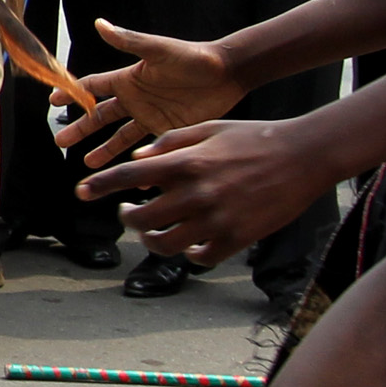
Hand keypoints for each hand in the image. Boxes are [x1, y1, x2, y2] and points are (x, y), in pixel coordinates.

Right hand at [53, 18, 243, 167]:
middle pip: (99, 116)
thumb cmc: (194, 57)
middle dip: (80, 129)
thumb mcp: (159, 50)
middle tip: (60, 141)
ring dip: (104, 150)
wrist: (228, 73)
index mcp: (128, 79)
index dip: (72, 93)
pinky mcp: (168, 130)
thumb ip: (129, 41)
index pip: (92, 87)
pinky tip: (131, 178)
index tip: (52, 102)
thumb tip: (100, 23)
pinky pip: (149, 149)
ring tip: (88, 166)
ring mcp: (150, 116)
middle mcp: (135, 99)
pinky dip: (140, 162)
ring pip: (120, 137)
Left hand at [79, 117, 330, 269]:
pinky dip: (190, 254)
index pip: (127, 176)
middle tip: (127, 211)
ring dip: (151, 240)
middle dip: (127, 216)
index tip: (80, 192)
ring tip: (151, 230)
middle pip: (140, 218)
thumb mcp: (208, 128)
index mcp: (185, 163)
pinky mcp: (237, 239)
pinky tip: (190, 244)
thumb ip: (169, 143)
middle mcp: (196, 194)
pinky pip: (200, 258)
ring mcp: (216, 220)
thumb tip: (136, 158)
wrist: (304, 155)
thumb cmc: (253, 137)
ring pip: (165, 245)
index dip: (99, 186)